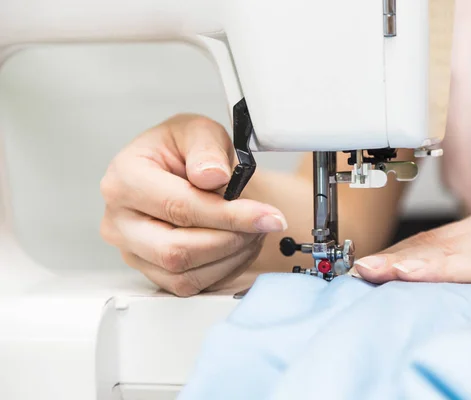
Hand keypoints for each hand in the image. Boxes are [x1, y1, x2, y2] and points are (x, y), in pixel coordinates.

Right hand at [100, 114, 286, 295]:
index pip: (179, 207)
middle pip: (176, 251)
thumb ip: (206, 149)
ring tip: (253, 229)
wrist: (185, 170)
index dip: (229, 215)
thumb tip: (213, 176)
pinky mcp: (150, 272)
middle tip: (263, 223)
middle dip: (230, 240)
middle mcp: (119, 221)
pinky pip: (189, 287)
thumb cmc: (186, 151)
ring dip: (231, 257)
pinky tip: (239, 244)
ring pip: (184, 276)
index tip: (267, 216)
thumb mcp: (199, 132)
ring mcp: (132, 251)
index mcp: (123, 179)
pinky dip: (224, 269)